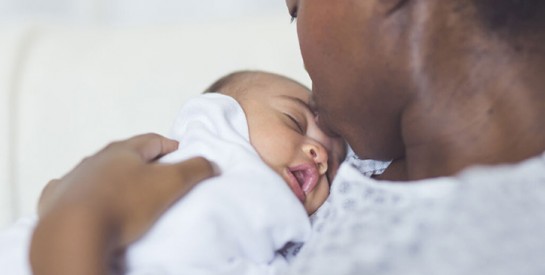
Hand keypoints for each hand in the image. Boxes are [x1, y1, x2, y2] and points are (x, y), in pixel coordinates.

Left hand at [30, 133, 215, 274]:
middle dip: (143, 162)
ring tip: (129, 195)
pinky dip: (86, 195)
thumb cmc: (124, 204)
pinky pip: (73, 191)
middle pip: (124, 155)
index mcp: (122, 150)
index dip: (171, 147)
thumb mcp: (171, 183)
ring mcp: (73, 179)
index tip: (183, 156)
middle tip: (159, 176)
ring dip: (114, 178)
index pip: (153, 140)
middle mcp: (95, 159)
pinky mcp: (56, 200)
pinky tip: (92, 204)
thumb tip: (210, 163)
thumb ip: (195, 169)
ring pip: (98, 172)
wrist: (75, 231)